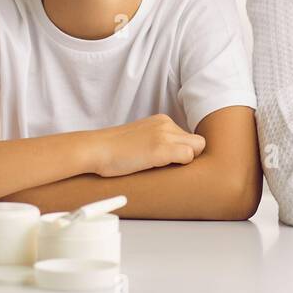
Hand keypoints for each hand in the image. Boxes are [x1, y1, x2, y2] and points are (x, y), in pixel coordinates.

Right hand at [89, 113, 206, 176]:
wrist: (95, 149)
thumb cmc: (113, 150)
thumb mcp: (141, 138)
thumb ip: (158, 141)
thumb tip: (174, 157)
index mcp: (161, 120)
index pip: (188, 137)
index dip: (184, 152)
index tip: (174, 163)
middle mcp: (166, 124)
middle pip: (197, 142)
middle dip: (190, 156)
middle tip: (174, 169)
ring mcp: (164, 135)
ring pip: (196, 149)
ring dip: (184, 162)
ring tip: (166, 171)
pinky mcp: (161, 148)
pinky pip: (188, 157)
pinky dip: (181, 166)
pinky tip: (163, 171)